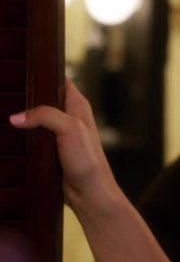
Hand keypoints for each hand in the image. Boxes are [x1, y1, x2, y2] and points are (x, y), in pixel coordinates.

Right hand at [8, 78, 121, 212]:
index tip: (21, 67)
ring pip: (33, 118)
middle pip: (41, 98)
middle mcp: (68, 116)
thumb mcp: (70, 130)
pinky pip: (30, 137)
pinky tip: (5, 134)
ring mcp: (57, 133)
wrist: (89, 194)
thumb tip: (16, 117)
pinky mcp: (48, 150)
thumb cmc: (88, 161)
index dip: (42, 72)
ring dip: (20, 118)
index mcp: (77, 105)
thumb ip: (46, 116)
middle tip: (2, 92)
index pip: (58, 79)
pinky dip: (19, 136)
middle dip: (24, 96)